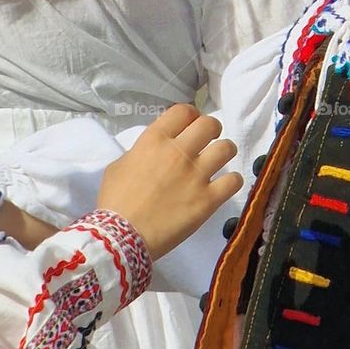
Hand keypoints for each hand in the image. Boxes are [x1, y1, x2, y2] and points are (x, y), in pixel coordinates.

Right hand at [97, 105, 241, 259]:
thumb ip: (141, 152)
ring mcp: (196, 175)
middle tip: (206, 142)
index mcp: (155, 140)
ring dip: (224, 152)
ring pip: (226, 148)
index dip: (190, 116)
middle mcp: (179, 152)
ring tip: (218, 162)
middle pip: (210, 124)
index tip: (189, 126)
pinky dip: (232, 181)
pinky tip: (224, 185)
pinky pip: (234, 181)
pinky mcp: (208, 200)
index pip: (184, 111)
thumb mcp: (119, 166)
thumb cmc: (115, 201)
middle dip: (211, 130)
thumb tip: (155, 153)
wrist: (121, 238)